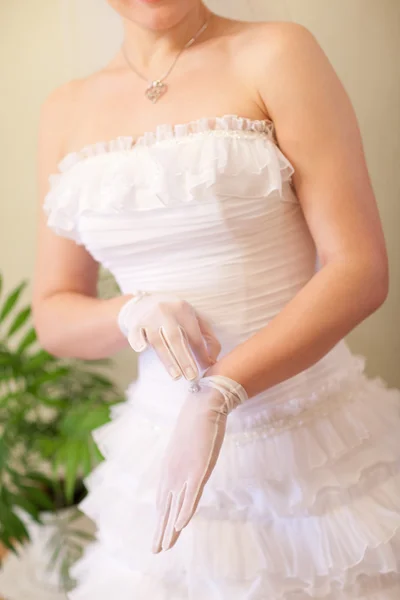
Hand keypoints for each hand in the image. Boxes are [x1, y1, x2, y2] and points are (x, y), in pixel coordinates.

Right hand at [118, 293, 220, 380]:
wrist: (143, 304)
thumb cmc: (174, 316)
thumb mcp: (193, 318)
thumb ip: (207, 336)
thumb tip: (214, 359)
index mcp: (183, 309)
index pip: (194, 334)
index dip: (201, 351)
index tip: (206, 367)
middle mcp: (166, 312)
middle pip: (176, 338)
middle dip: (184, 359)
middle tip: (192, 377)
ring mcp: (149, 318)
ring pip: (158, 340)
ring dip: (167, 359)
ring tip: (176, 376)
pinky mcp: (135, 324)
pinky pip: (136, 334)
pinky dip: (138, 341)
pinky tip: (141, 349)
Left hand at [152, 375, 247, 552]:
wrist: (203, 404)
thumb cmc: (197, 423)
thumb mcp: (189, 446)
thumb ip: (186, 460)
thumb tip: (187, 465)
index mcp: (170, 468)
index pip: (165, 499)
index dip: (161, 519)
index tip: (159, 536)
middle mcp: (173, 473)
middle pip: (166, 507)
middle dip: (161, 530)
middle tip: (155, 551)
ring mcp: (185, 471)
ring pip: (175, 506)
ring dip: (169, 529)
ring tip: (163, 547)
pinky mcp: (198, 468)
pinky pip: (191, 495)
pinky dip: (184, 512)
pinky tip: (179, 526)